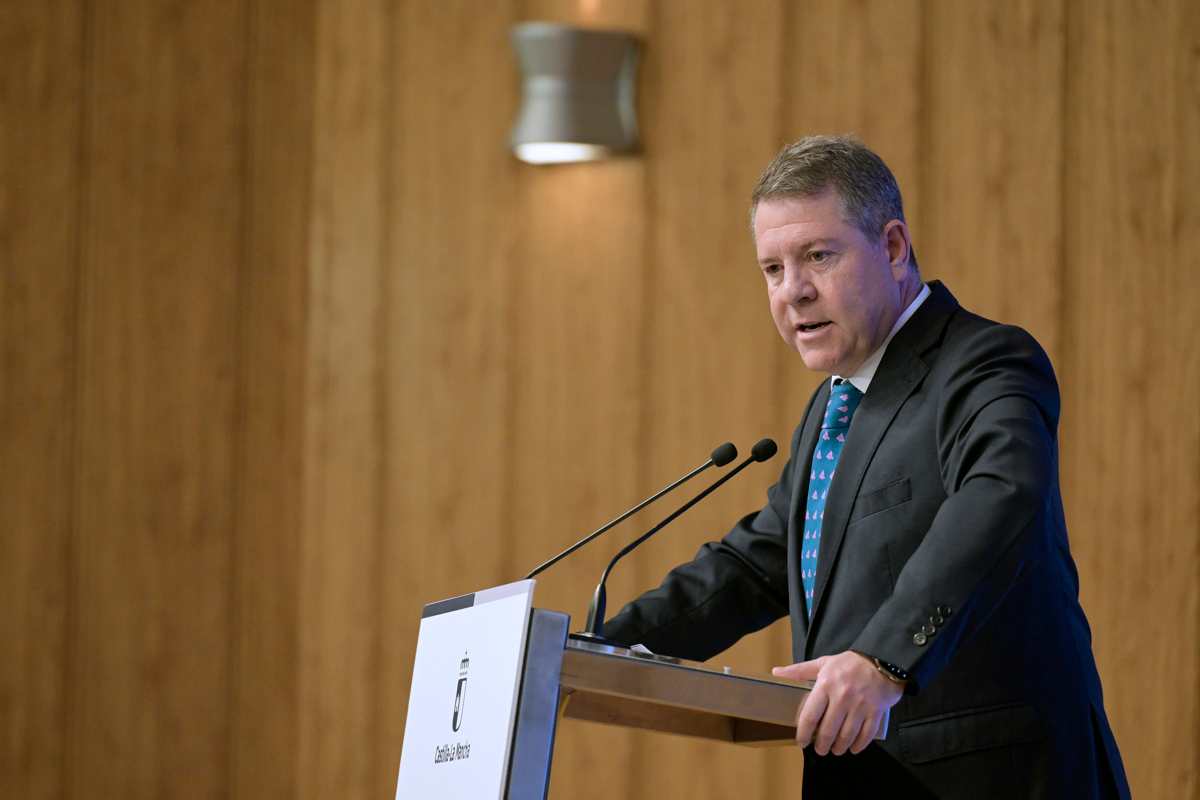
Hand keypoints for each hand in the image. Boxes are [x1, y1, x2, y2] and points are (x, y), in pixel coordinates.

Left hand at [772, 651, 903, 755]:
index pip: (810, 715)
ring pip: (847, 735)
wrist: (881, 659)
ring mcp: (861, 705)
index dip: (803, 733)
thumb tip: (776, 672)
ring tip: (835, 750)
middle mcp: (842, 697)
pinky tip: (853, 748)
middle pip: (828, 730)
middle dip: (822, 744)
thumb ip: (799, 671)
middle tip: (820, 749)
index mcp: (826, 685)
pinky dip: (858, 745)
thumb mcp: (823, 663)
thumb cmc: (848, 663)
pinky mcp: (876, 711)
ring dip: (839, 747)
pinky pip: (866, 734)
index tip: (801, 742)